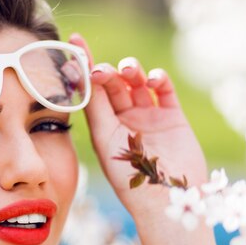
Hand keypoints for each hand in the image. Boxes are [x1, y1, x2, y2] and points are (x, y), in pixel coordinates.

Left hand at [69, 34, 208, 219]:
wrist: (163, 201)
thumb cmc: (127, 178)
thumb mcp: (105, 141)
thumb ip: (96, 109)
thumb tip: (82, 76)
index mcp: (103, 126)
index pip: (90, 91)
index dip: (82, 67)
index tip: (73, 44)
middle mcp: (124, 118)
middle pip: (113, 83)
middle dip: (107, 71)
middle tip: (102, 71)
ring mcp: (148, 116)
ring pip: (137, 82)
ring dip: (131, 70)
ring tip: (128, 71)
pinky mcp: (172, 116)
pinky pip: (163, 90)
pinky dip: (157, 79)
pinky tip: (150, 80)